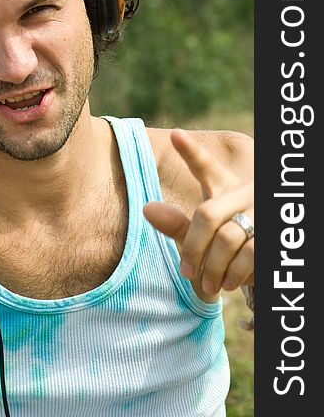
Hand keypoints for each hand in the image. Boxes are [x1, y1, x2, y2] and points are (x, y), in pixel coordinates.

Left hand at [143, 129, 252, 298]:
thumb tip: (147, 209)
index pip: (206, 166)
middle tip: (184, 270)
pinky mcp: (272, 235)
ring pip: (227, 238)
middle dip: (192, 247)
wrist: (263, 262)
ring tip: (206, 285)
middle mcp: (244, 192)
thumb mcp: (201, 233)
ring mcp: (261, 212)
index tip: (175, 135)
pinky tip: (226, 283)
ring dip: (212, 266)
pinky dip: (233, 273)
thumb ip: (177, 223)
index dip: (191, 151)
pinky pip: (248, 254)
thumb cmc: (224, 242)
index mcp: (223, 185)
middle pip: (207, 215)